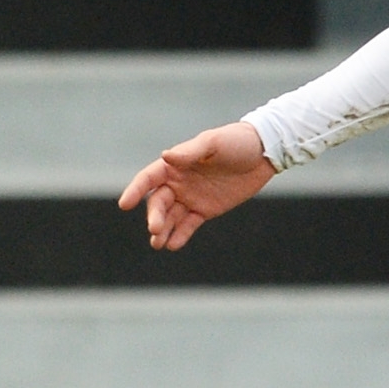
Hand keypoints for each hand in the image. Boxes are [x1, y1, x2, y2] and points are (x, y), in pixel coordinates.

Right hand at [119, 121, 274, 249]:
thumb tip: (165, 157)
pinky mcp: (206, 209)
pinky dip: (180, 234)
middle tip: (155, 229)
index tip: (125, 204)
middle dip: (155, 216)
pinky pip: (189, 224)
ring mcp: (191, 197)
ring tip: (158, 244)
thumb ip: (190, 153)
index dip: (135, 190)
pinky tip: (173, 245)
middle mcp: (178, 182)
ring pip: (171, 217)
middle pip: (158, 202)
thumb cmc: (235, 141)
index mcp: (174, 165)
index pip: (148, 179)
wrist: (263, 152)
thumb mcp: (213, 143)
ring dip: (163, 230)